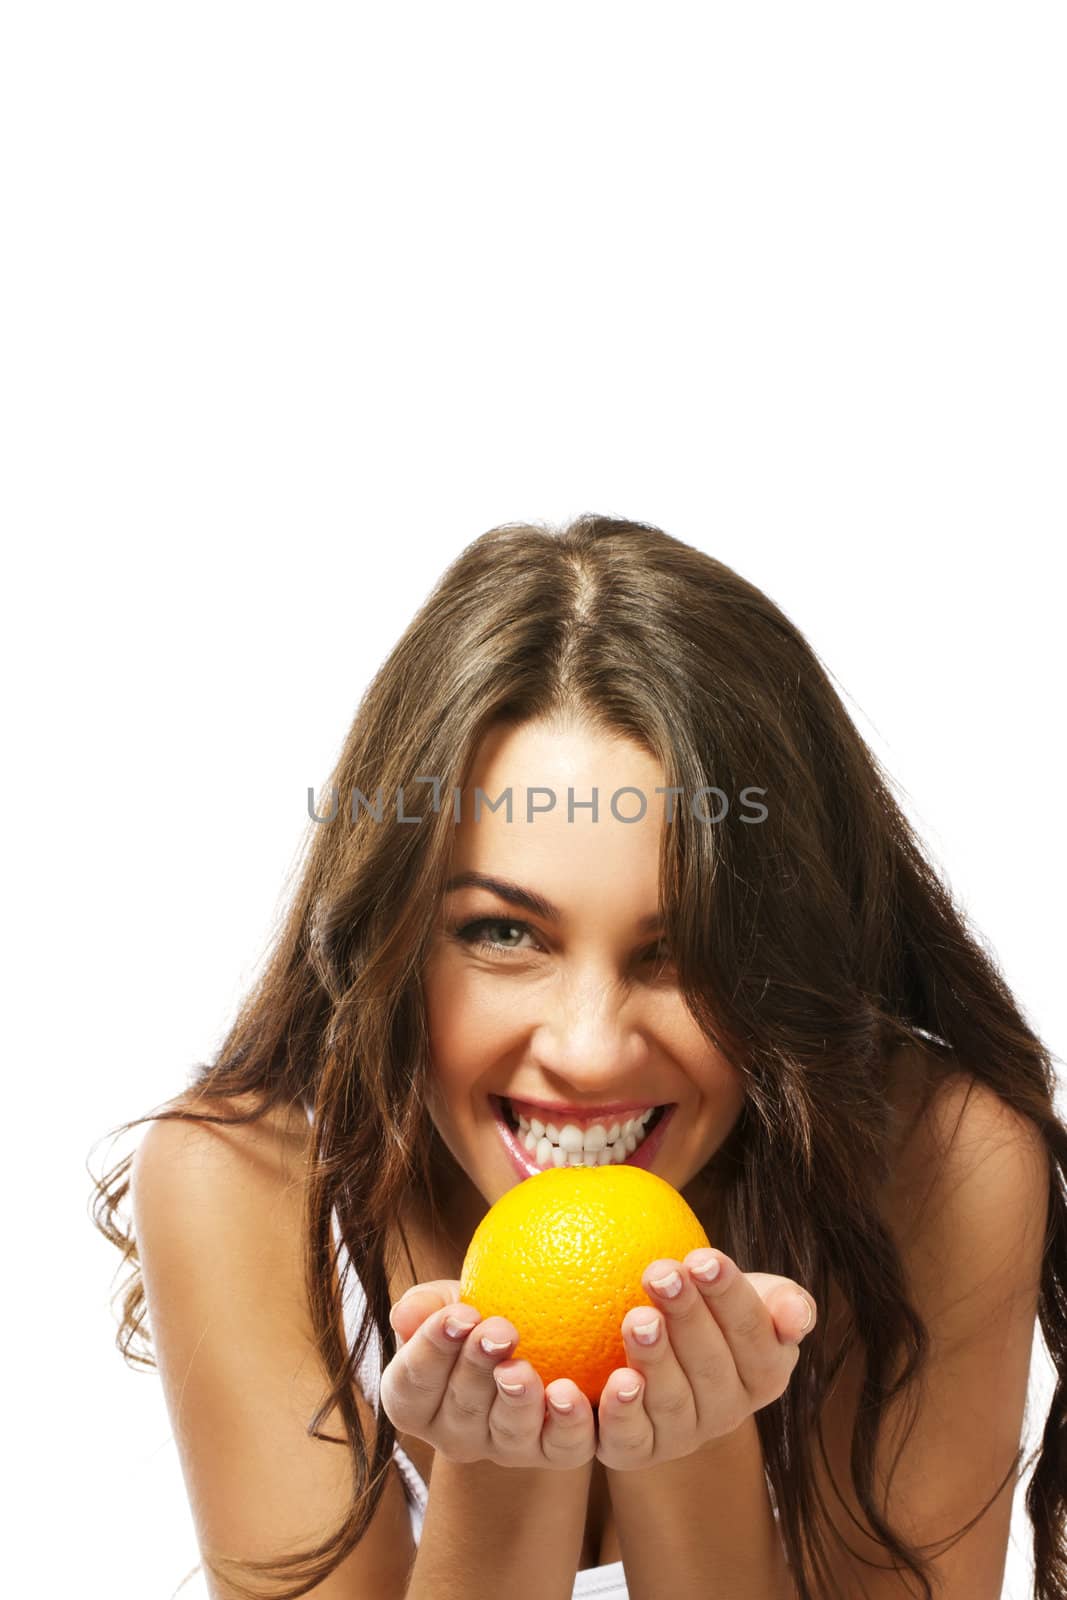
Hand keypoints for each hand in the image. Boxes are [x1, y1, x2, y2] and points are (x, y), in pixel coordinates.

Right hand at [380, 1279, 596, 1470]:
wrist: (534, 1337)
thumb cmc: (477, 1312)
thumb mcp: (448, 1302)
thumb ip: (424, 1306)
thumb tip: (405, 1313)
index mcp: (417, 1402)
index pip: (411, 1385)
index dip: (431, 1350)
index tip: (459, 1316)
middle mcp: (457, 1435)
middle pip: (461, 1410)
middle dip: (478, 1367)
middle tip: (498, 1331)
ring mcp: (506, 1448)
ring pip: (510, 1434)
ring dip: (518, 1401)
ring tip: (524, 1370)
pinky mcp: (554, 1452)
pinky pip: (564, 1447)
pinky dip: (570, 1423)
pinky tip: (570, 1394)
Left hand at [594, 1249, 816, 1470]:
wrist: (661, 1337)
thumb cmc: (711, 1303)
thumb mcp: (758, 1293)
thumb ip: (786, 1303)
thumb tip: (797, 1317)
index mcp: (765, 1374)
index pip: (752, 1335)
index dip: (729, 1296)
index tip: (702, 1257)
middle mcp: (726, 1413)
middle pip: (710, 1367)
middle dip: (687, 1318)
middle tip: (662, 1275)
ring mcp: (681, 1436)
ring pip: (671, 1402)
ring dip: (654, 1361)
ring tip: (637, 1319)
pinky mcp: (636, 1451)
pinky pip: (628, 1440)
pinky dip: (619, 1415)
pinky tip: (606, 1383)